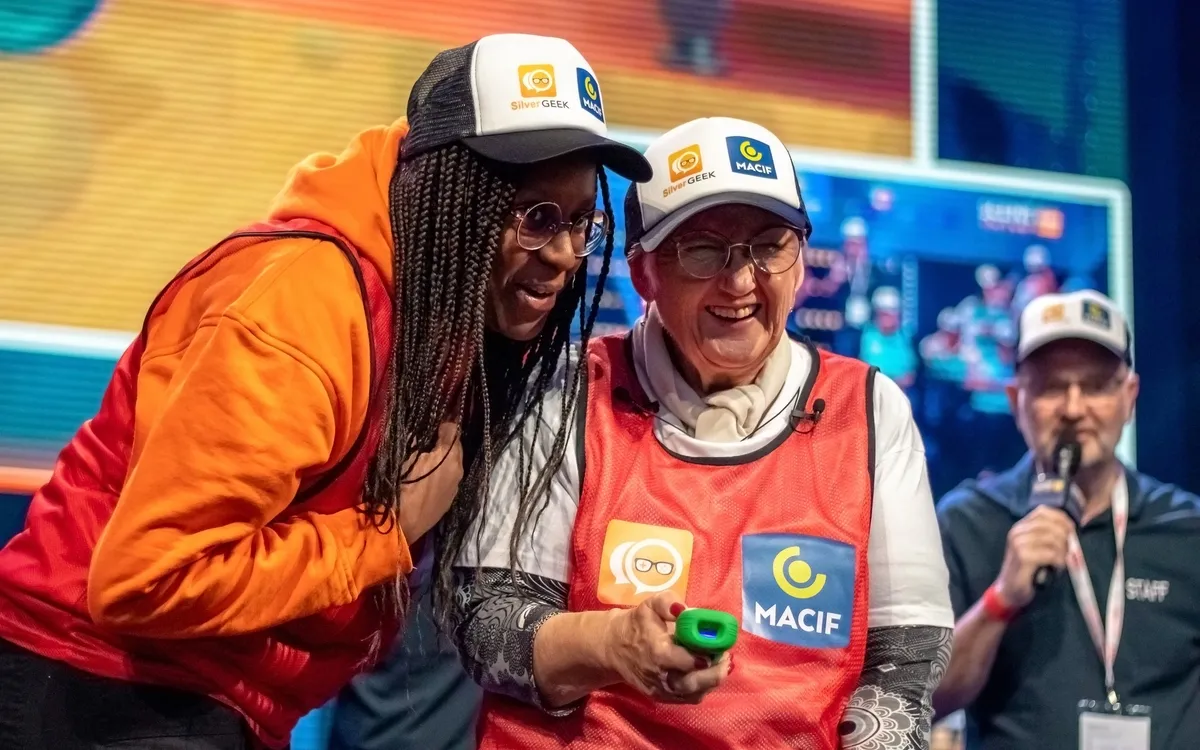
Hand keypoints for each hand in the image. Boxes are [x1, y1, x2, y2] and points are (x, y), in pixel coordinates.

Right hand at [397, 422, 462, 542]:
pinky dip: (440, 475)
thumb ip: (415, 440)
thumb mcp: (405, 457)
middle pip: (456, 449)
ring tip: (427, 459)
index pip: (454, 430)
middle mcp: (458, 471)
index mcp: (450, 457)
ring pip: (453, 466)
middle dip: (444, 443)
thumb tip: (419, 431)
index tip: (433, 424)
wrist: (400, 524)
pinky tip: (428, 478)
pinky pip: (448, 481)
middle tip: (428, 440)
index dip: (443, 424)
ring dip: (443, 460)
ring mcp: (455, 488)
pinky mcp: (449, 501)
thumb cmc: (400, 487)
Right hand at [603, 592, 731, 703]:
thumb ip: (669, 602)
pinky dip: (703, 686)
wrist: (614, 648)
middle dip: (715, 671)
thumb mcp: (650, 605)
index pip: (687, 661)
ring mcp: (662, 691)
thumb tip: (688, 610)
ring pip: (695, 693)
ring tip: (720, 662)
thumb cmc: (637, 624)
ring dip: (712, 679)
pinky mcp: (663, 698)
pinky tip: (708, 672)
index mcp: (657, 652)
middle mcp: (660, 677)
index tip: (719, 645)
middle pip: (695, 683)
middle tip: (726, 656)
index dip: (706, 654)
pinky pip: (689, 698)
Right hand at [995, 506, 1074, 608]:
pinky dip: (1059, 560)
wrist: (1009, 590)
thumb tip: (1071, 529)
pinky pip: (1050, 554)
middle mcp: (1017, 532)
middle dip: (1064, 537)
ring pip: (1052, 539)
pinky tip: (1057, 567)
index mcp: (1020, 526)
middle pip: (1050, 525)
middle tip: (1068, 551)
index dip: (1060, 518)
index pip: (1043, 511)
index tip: (1072, 529)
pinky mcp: (1022, 557)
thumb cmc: (1027, 570)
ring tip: (1061, 561)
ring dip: (1063, 551)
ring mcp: (1018, 544)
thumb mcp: (1036, 548)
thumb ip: (1047, 536)